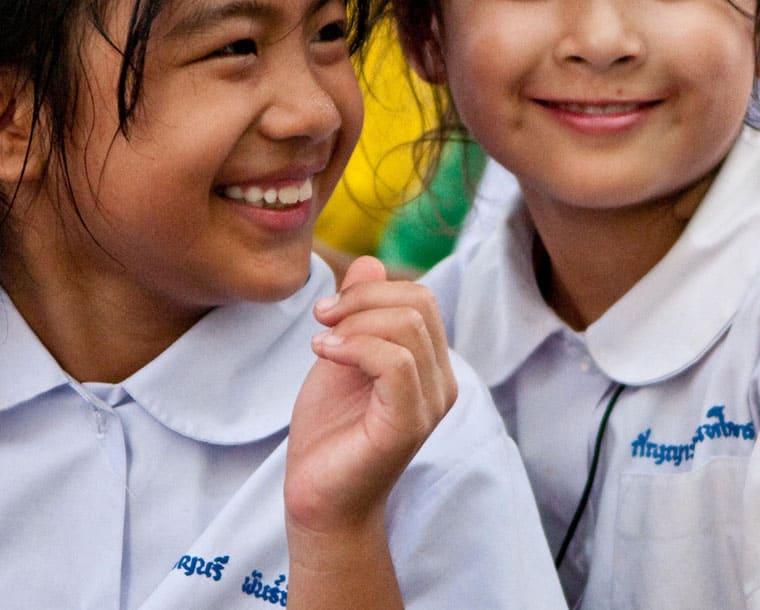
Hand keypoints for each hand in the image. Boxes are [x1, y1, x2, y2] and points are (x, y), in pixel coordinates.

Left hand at [285, 257, 456, 535]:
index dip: (371, 291)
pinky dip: (354, 347)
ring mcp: (430, 405)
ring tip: (321, 344)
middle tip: (322, 321)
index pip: (419, 298)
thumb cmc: (330, 432)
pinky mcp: (408, 424)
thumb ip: (358, 312)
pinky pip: (396, 362)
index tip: (327, 311)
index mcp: (430, 364)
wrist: (317, 497)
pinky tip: (324, 354)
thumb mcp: (340, 355)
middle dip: (363, 300)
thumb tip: (370, 262)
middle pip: (419, 303)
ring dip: (354, 324)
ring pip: (408, 327)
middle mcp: (441, 383)